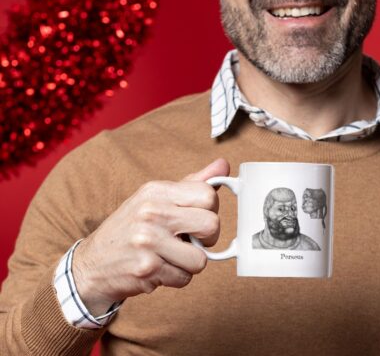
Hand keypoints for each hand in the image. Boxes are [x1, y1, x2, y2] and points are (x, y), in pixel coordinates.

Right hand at [72, 158, 229, 315]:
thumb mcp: (156, 198)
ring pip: (201, 259)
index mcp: (156, 191)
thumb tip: (223, 165)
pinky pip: (184, 278)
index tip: (199, 217)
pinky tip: (159, 268)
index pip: (208, 195)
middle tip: (191, 239)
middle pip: (211, 225)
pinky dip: (176, 277)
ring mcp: (148, 241)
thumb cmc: (131, 228)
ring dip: (190, 262)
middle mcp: (151, 212)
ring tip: (171, 255)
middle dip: (207, 238)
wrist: (91, 264)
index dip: (211, 210)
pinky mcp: (146, 269)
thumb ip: (192, 183)